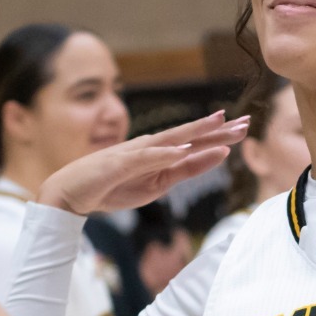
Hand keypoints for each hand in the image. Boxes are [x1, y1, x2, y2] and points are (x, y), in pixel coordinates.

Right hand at [38, 112, 246, 214]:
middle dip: (217, 129)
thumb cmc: (111, 187)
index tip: (244, 127)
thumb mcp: (156, 185)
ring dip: (195, 132)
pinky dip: (164, 153)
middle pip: (189, 137)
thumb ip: (183, 171)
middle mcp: (150, 148)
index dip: (220, 136)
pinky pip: (145, 159)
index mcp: (160, 155)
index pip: (195, 144)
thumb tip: (212, 157)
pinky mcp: (119, 164)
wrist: (70, 193)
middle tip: (245, 122)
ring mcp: (134, 154)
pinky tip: (181, 149)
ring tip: (219, 123)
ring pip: (171, 140)